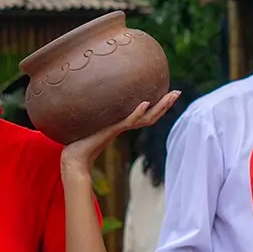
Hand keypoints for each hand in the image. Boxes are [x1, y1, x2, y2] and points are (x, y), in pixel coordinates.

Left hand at [61, 91, 180, 171]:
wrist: (74, 158)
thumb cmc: (79, 141)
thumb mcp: (91, 121)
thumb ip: (95, 113)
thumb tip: (90, 96)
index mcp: (123, 124)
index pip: (146, 114)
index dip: (158, 105)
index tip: (168, 93)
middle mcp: (125, 126)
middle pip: (152, 115)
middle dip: (165, 104)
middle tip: (178, 93)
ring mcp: (120, 128)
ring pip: (145, 118)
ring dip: (159, 107)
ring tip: (170, 96)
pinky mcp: (112, 130)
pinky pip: (128, 121)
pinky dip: (138, 113)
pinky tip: (145, 103)